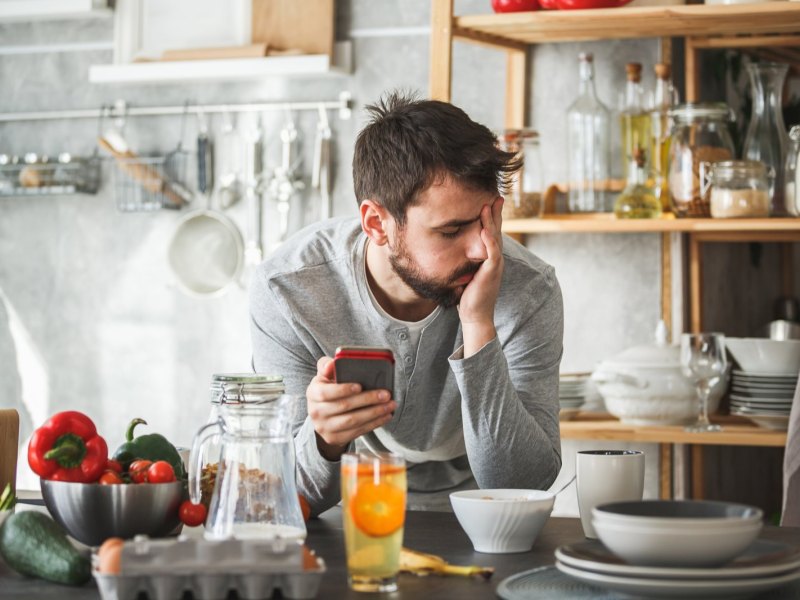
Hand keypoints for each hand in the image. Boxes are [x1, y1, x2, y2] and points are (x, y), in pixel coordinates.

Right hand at [306, 356, 396, 460]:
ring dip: (374, 413)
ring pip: (352, 421)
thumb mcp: (324, 377)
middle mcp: (316, 412)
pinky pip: (357, 431)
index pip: (325, 392)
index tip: (360, 386)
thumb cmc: (328, 390)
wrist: (322, 417)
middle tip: (386, 394)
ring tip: (390, 405)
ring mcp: (324, 427)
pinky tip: (385, 416)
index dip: (343, 389)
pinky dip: (374, 423)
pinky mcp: (335, 438)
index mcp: (312, 393)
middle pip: (343, 406)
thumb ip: (327, 366)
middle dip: (367, 400)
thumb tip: (332, 363)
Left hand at [458, 197, 503, 355]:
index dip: (492, 218)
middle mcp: (496, 259)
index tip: (490, 201)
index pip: (492, 233)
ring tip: (489, 206)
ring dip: (492, 222)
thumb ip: (467, 260)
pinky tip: (484, 230)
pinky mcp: (491, 272)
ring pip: (495, 238)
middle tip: (497, 196)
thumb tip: (455, 249)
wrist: (475, 315)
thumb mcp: (468, 273)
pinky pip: (492, 253)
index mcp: (490, 258)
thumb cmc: (469, 296)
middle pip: (497, 231)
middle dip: (497, 213)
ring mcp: (495, 265)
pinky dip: (489, 241)